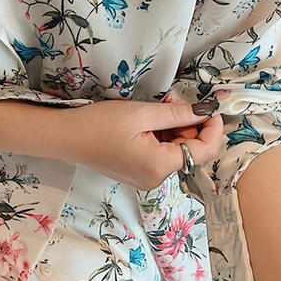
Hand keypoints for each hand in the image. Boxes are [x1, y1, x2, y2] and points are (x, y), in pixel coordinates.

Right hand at [64, 99, 223, 189]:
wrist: (67, 136)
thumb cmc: (99, 124)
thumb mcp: (142, 113)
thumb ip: (179, 114)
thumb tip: (207, 111)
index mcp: (160, 165)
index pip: (204, 151)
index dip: (213, 128)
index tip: (210, 107)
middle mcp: (156, 179)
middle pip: (191, 151)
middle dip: (189, 125)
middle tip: (172, 101)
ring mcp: (147, 179)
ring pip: (176, 152)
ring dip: (174, 129)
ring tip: (157, 109)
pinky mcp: (139, 174)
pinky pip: (162, 155)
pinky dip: (163, 137)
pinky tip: (149, 123)